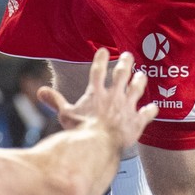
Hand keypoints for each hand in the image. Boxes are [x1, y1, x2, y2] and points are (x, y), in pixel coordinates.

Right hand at [38, 49, 157, 146]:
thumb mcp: (65, 114)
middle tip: (129, 55)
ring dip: (140, 81)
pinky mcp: (136, 122)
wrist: (99, 144)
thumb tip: (40, 91)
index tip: (104, 50)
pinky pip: (147, 114)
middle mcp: (113, 96)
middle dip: (126, 63)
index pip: (98, 71)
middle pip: (121, 75)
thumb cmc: (80, 131)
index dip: (101, 59)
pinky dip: (151, 110)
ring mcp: (127, 108)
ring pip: (137, 89)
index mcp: (96, 93)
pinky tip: (154, 107)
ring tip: (142, 75)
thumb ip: (55, 101)